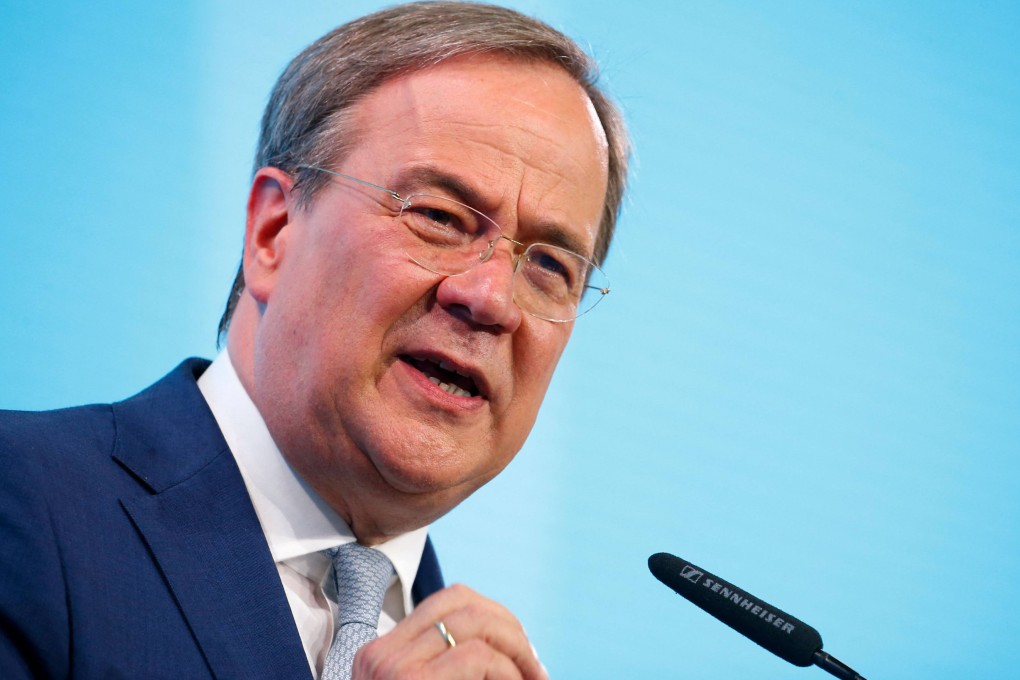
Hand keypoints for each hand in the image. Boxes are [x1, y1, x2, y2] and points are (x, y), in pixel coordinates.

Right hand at [352, 584, 548, 679]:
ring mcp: (390, 668)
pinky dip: (507, 671)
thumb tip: (505, 653)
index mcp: (379, 655)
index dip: (493, 616)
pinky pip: (477, 656)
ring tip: (531, 678)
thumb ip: (445, 668)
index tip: (519, 650)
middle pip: (462, 602)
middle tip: (535, 666)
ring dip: (515, 650)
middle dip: (509, 628)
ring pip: (474, 622)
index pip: (446, 601)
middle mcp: (379, 656)